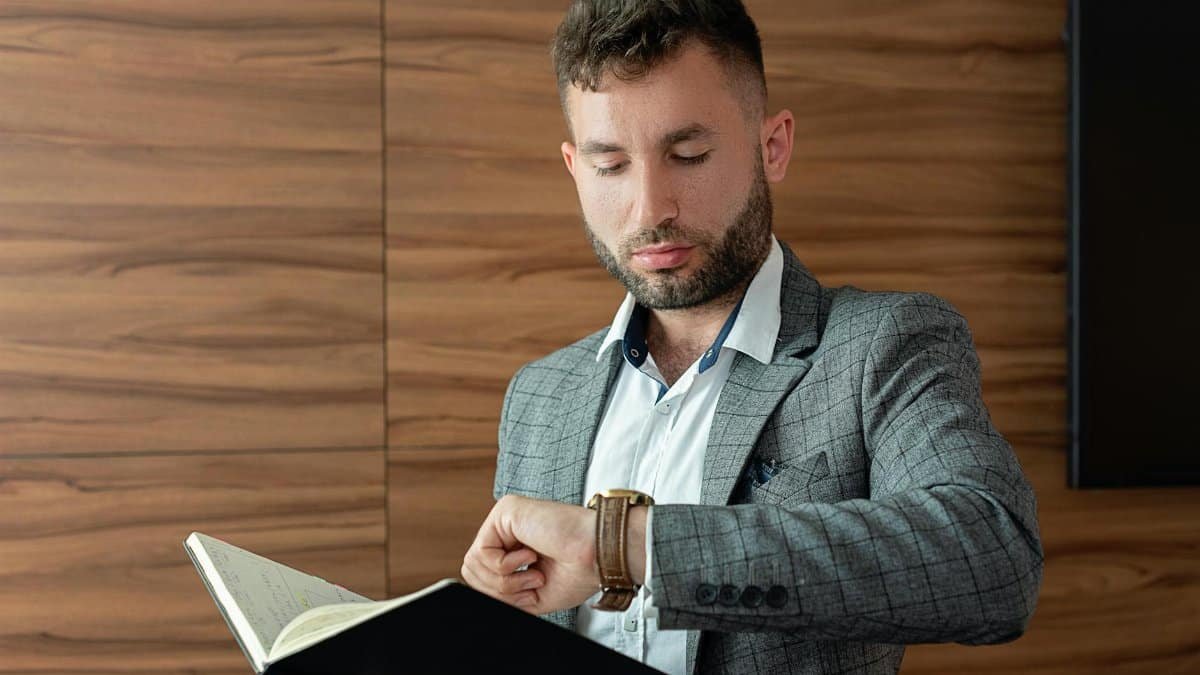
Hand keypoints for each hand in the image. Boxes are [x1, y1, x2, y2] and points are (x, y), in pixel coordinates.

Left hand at [460, 494, 598, 614]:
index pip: (481, 574)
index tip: (528, 594)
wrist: (597, 556)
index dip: (498, 593)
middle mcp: (507, 530)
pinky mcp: (506, 511)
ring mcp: (506, 518)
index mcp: (514, 546)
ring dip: (505, 580)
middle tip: (531, 584)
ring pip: (474, 563)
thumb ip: (502, 593)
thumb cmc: (578, 571)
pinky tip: (531, 557)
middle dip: (499, 590)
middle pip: (472, 570)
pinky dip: (505, 566)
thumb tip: (479, 598)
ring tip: (533, 573)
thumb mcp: (530, 594)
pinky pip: (482, 551)